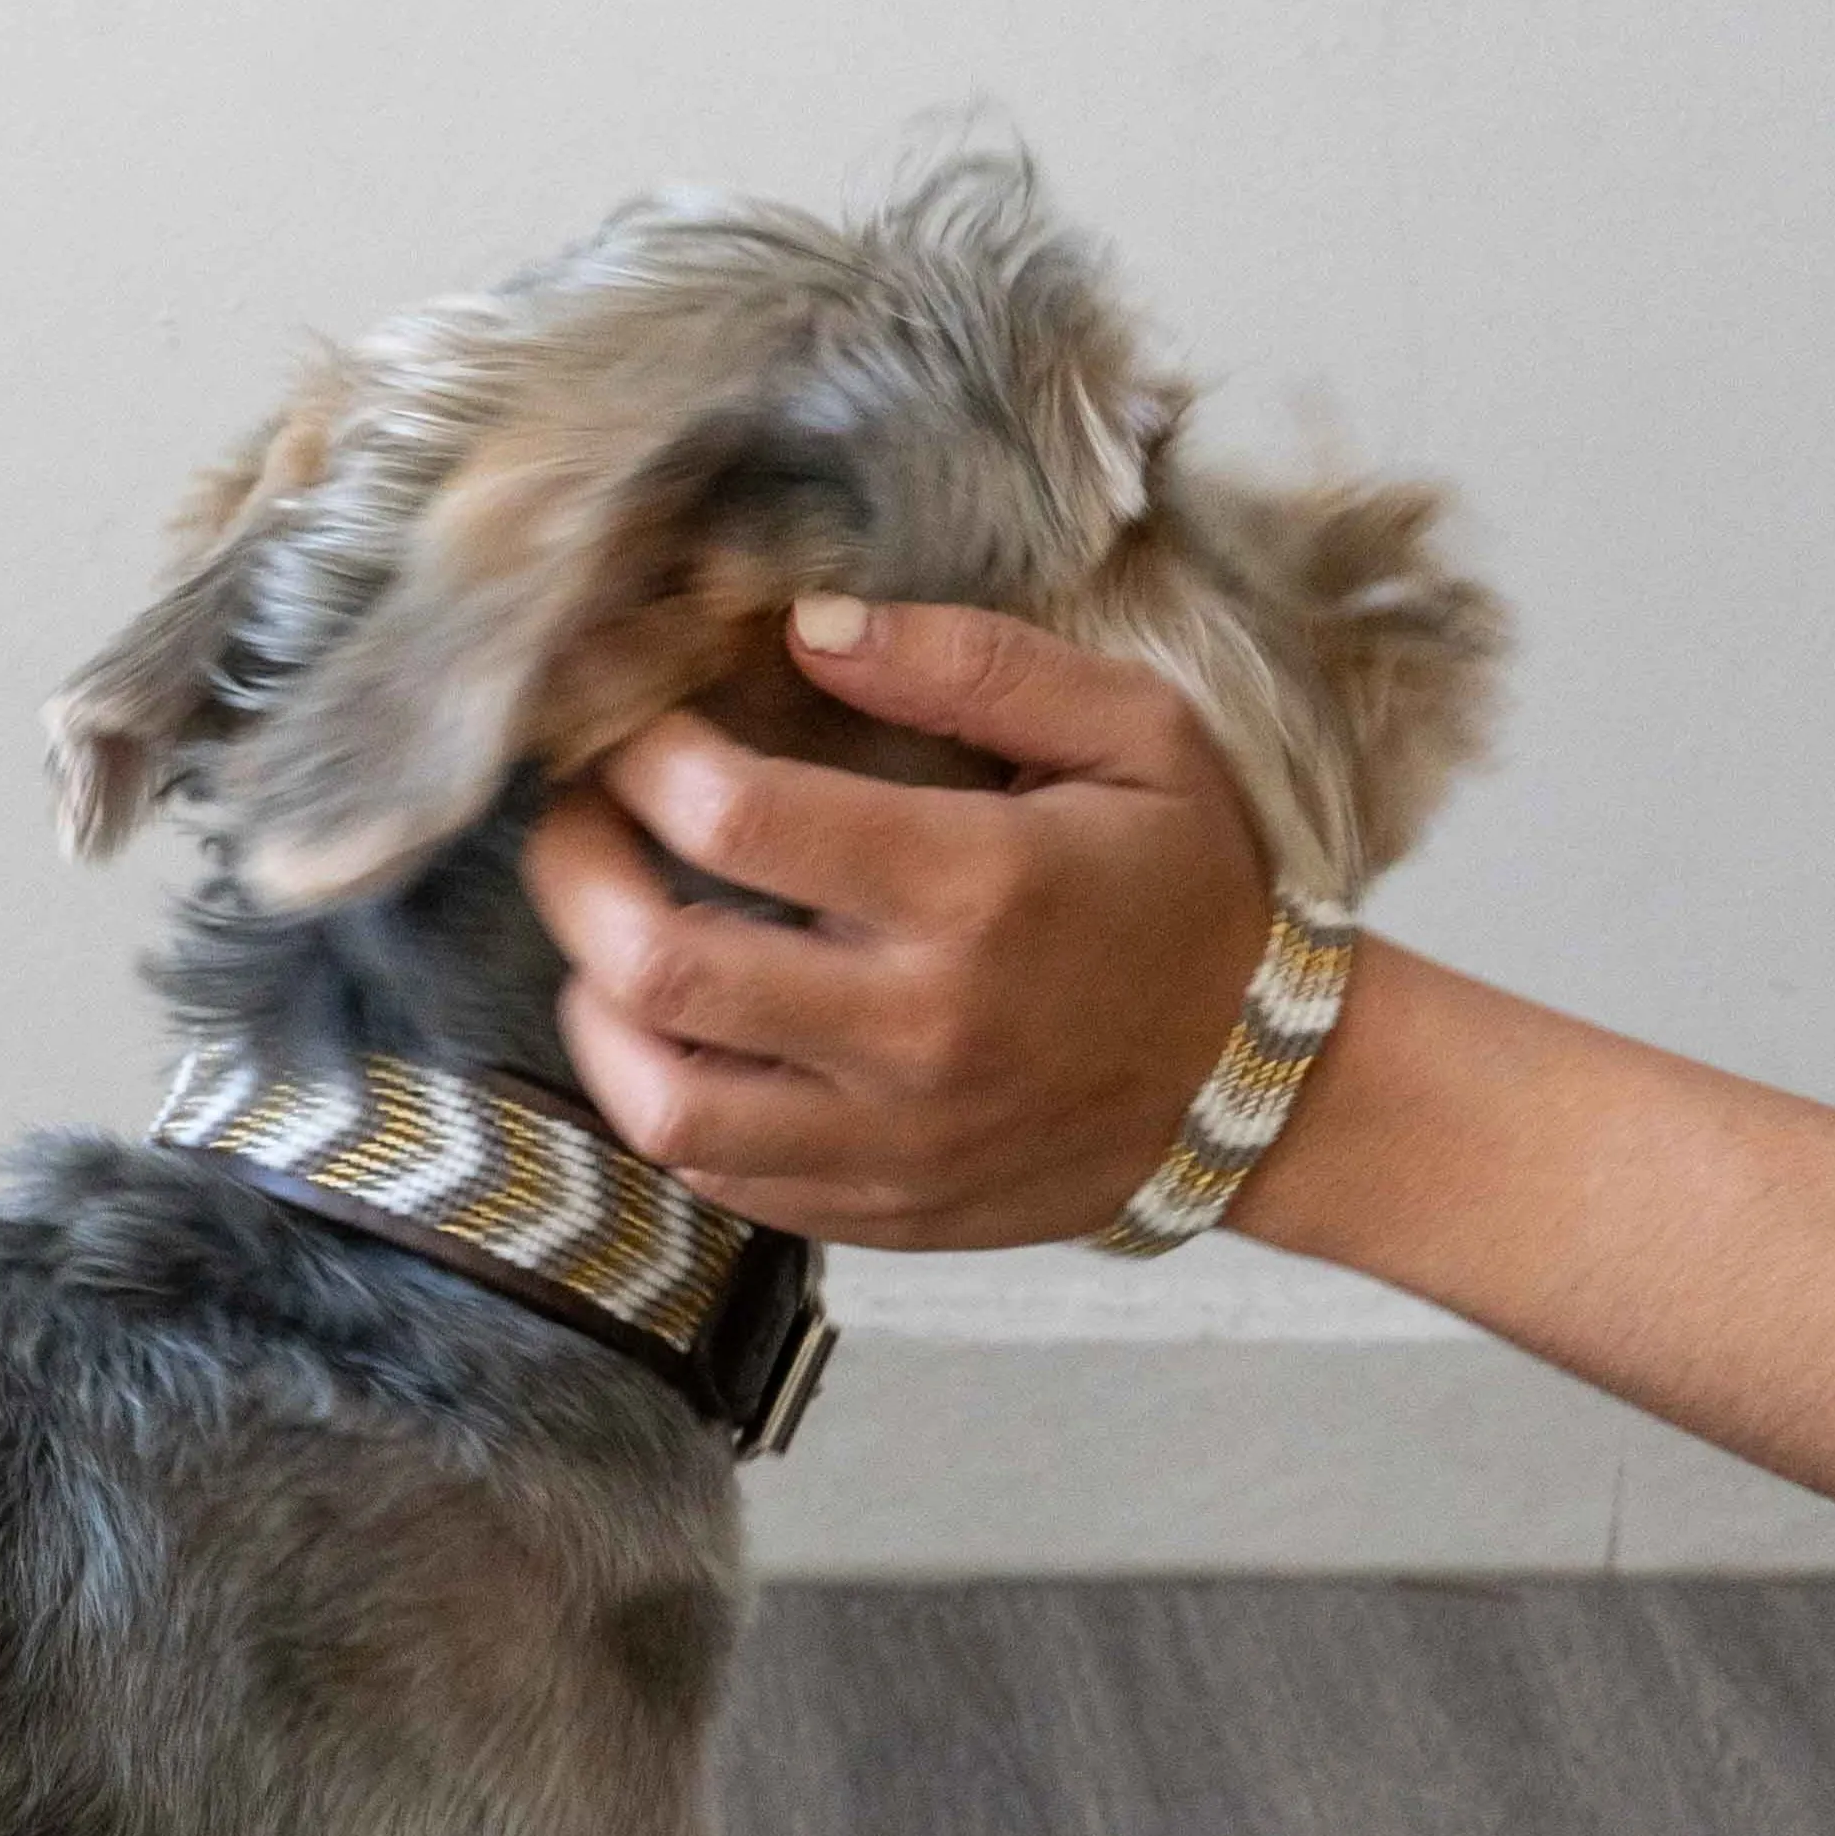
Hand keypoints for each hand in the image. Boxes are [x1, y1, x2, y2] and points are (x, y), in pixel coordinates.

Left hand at [523, 596, 1275, 1246]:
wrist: (1260, 1086)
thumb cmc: (1187, 888)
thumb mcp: (1132, 733)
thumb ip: (970, 663)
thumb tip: (806, 627)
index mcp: (976, 886)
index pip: (736, 815)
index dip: (644, 758)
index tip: (635, 730)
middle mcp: (917, 1027)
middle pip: (661, 964)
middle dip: (577, 875)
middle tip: (574, 823)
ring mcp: (889, 1138)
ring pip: (660, 1099)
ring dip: (595, 1007)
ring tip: (607, 939)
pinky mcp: (875, 1209)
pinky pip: (712, 1173)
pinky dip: (658, 1098)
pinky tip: (673, 1032)